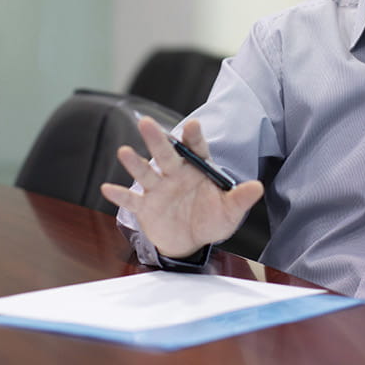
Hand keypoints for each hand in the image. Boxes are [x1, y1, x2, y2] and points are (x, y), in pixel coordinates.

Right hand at [100, 117, 263, 258]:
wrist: (190, 242)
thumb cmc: (211, 219)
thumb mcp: (229, 212)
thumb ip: (240, 198)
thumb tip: (257, 187)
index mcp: (196, 169)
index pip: (195, 149)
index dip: (193, 137)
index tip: (193, 125)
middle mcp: (175, 174)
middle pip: (165, 154)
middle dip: (156, 139)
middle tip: (146, 122)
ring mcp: (158, 189)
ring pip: (146, 173)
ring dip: (135, 163)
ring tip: (124, 152)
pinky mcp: (145, 207)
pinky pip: (131, 200)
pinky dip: (119, 195)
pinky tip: (107, 188)